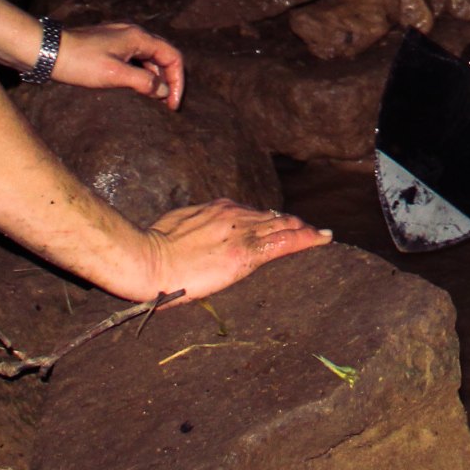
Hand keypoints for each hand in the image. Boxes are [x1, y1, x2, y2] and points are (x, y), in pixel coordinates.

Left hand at [54, 21, 184, 107]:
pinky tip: (135, 88)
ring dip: (154, 78)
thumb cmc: (79, 62)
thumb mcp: (114, 75)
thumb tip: (163, 91)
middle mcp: (132, 34)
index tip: (172, 104)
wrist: (47, 51)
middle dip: (169, 80)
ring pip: (148, 58)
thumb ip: (143, 82)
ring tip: (153, 100)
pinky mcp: (108, 46)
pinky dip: (140, 73)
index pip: (173, 57)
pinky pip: (134, 59)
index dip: (177, 81)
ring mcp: (120, 39)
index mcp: (138, 37)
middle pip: (163, 56)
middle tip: (167, 105)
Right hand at [139, 198, 331, 299]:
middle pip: (270, 216)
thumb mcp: (176, 228)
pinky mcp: (247, 252)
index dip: (266, 218)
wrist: (147, 259)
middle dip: (290, 222)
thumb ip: (194, 228)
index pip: (249, 212)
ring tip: (320, 235)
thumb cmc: (150, 249)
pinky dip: (308, 239)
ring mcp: (242, 231)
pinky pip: (286, 241)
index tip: (276, 221)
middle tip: (307, 228)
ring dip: (304, 230)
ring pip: (283, 225)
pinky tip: (323, 239)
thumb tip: (196, 238)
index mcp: (215, 209)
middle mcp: (233, 214)